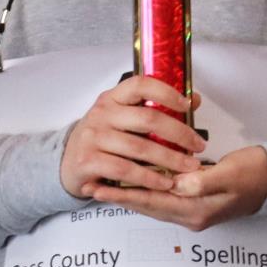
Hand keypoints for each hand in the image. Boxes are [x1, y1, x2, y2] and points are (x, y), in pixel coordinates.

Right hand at [61, 75, 205, 200]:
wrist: (68, 162)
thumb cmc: (103, 138)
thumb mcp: (124, 118)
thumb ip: (156, 109)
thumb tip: (194, 99)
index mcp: (112, 99)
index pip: (140, 85)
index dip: (166, 92)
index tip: (187, 106)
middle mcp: (101, 114)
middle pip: (148, 119)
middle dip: (179, 134)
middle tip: (198, 146)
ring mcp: (93, 137)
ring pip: (140, 148)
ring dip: (170, 159)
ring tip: (189, 168)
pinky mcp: (89, 161)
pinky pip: (126, 169)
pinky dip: (150, 177)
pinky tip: (165, 182)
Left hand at [102, 144, 266, 231]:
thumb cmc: (255, 173)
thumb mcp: (230, 173)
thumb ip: (202, 181)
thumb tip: (176, 184)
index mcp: (197, 209)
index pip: (151, 203)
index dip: (123, 195)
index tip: (98, 187)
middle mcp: (192, 215)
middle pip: (146, 206)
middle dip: (118, 197)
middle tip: (91, 187)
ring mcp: (193, 212)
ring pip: (152, 204)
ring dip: (129, 195)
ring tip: (104, 186)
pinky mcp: (196, 204)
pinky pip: (162, 200)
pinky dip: (145, 192)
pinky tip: (133, 182)